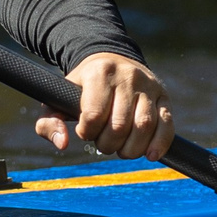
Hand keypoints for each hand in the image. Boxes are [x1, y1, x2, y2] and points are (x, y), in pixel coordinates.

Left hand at [35, 53, 173, 160]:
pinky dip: (160, 144)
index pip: (94, 114)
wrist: (110, 61)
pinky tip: (149, 155)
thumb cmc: (82, 87)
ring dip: (131, 148)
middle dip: (108, 144)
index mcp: (99, 73)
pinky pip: (167, 124)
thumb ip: (49, 122)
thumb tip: (62, 144)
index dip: (87, 131)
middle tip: (103, 143)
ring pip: (144, 126)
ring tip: (122, 149)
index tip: (85, 130)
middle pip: (119, 124)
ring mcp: (148, 85)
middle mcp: (127, 76)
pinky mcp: (163, 96)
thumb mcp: (59, 99)